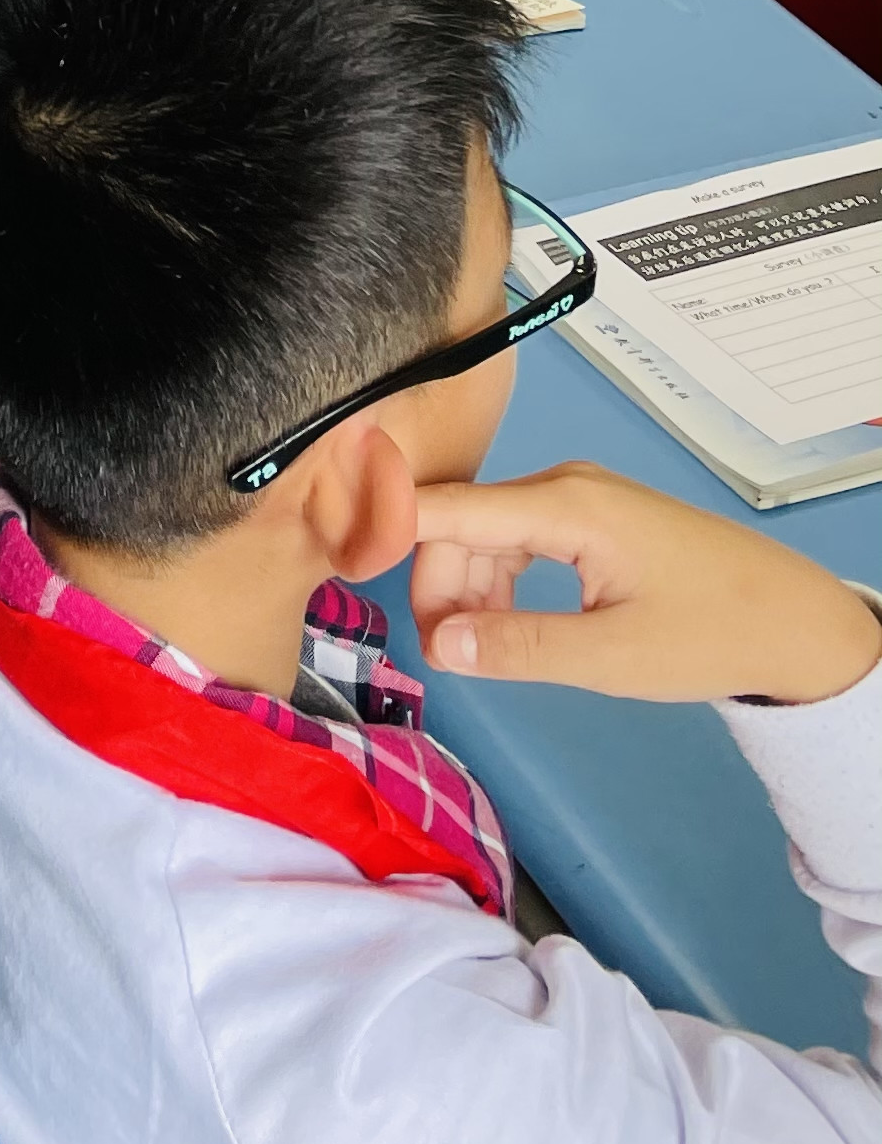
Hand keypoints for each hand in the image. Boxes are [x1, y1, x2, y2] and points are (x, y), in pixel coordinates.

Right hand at [409, 461, 881, 705]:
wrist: (799, 623)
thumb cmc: (712, 633)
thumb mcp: (613, 656)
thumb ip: (520, 647)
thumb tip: (441, 645)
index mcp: (565, 505)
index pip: (447, 506)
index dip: (386, 526)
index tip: (344, 562)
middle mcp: (564, 487)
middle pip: (462, 521)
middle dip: (437, 583)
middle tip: (443, 653)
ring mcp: (580, 499)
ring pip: (488, 532)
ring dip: (468, 587)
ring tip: (477, 648)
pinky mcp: (593, 519)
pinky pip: (519, 538)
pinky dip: (500, 580)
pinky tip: (509, 623)